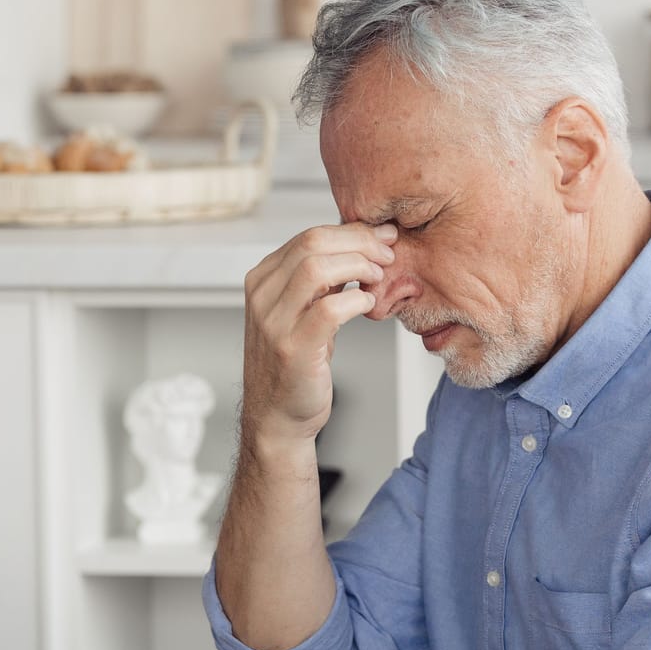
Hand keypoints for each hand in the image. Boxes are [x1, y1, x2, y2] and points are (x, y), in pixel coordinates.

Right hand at [241, 222, 397, 445]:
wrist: (277, 417)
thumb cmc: (294, 365)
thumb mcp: (302, 312)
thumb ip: (321, 281)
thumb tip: (360, 244)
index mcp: (263, 280)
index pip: (309, 236)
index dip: (352, 231)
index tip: (382, 238)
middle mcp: (262, 296)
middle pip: (312, 243)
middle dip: (359, 242)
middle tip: (388, 254)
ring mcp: (274, 322)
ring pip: (317, 268)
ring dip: (359, 266)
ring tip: (379, 277)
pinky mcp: (293, 348)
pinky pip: (330, 309)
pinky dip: (357, 301)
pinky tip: (369, 304)